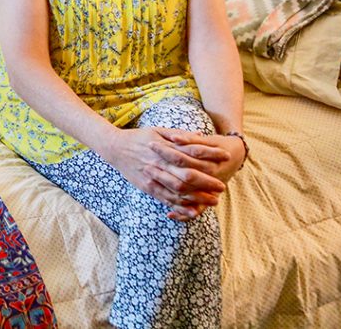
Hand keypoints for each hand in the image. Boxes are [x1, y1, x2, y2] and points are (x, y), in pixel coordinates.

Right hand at [97, 127, 228, 219]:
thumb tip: (200, 136)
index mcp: (165, 146)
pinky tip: (193, 210)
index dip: (210, 156)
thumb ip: (179, 135)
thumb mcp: (158, 130)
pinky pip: (165, 199)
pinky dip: (180, 206)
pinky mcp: (147, 187)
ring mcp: (153, 176)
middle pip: (188, 175)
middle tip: (222, 186)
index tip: (225, 158)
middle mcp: (160, 162)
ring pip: (178, 190)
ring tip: (213, 201)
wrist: (115, 148)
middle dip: (207, 182)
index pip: (192, 152)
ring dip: (198, 197)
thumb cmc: (138, 137)